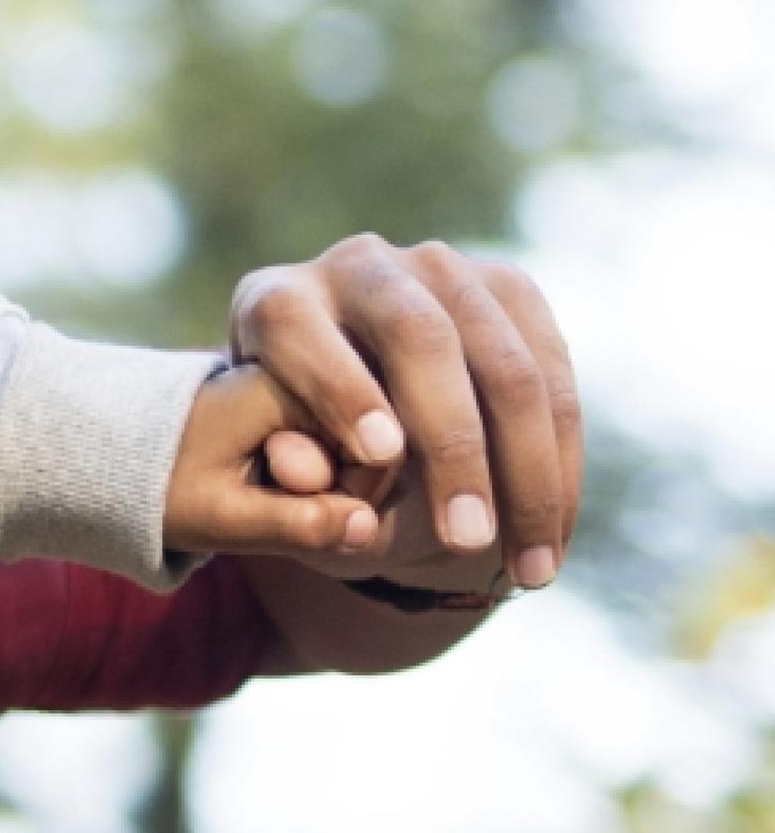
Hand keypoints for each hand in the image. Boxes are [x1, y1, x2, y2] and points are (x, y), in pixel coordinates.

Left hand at [166, 363, 388, 559]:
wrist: (123, 456)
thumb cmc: (164, 486)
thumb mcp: (220, 517)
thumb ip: (293, 525)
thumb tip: (365, 526)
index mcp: (288, 382)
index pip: (377, 447)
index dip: (353, 494)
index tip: (296, 506)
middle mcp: (311, 365)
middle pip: (386, 439)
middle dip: (352, 485)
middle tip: (278, 492)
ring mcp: (318, 375)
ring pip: (377, 439)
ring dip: (345, 477)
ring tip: (275, 482)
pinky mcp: (316, 389)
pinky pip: (359, 433)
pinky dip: (337, 465)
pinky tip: (289, 474)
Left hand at [227, 233, 580, 587]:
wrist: (349, 405)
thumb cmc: (297, 452)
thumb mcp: (271, 471)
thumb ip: (285, 475)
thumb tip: (304, 473)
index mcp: (276, 303)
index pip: (301, 331)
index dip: (341, 388)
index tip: (377, 455)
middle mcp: (359, 268)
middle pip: (419, 339)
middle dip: (451, 446)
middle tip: (466, 540)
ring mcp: (442, 269)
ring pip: (506, 363)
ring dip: (529, 472)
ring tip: (529, 565)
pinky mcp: (510, 288)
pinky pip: (554, 372)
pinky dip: (561, 460)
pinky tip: (555, 535)